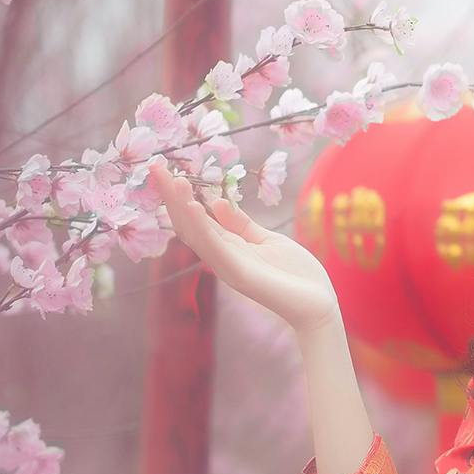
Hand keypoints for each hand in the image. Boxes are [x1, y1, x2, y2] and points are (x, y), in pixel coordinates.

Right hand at [147, 157, 339, 336]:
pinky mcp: (239, 273)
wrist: (319, 306)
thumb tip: (218, 203)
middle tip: (155, 167)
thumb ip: (241, 225)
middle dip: (172, 196)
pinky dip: (202, 225)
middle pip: (188, 224)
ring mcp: (227, 266)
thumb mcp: (267, 240)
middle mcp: (221, 257)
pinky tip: (192, 205)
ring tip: (171, 180)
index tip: (166, 171)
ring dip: (182, 206)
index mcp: (228, 247)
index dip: (180, 196)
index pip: (197, 218)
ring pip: (196, 233)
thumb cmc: (296, 275)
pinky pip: (215, 246)